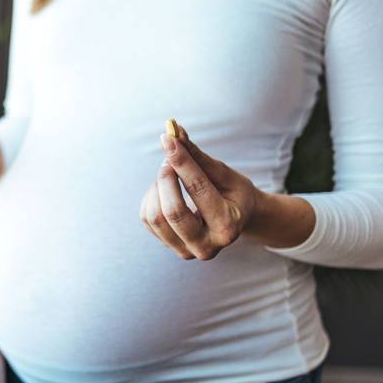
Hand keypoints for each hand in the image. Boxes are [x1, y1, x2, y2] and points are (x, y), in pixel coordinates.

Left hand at [140, 123, 261, 259]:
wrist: (235, 220)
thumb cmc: (233, 193)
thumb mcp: (224, 174)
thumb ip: (199, 157)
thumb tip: (175, 131)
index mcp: (227, 227)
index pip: (198, 190)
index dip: (181, 161)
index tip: (169, 138)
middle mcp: (206, 246)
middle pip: (172, 212)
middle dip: (166, 178)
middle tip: (169, 157)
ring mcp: (186, 251)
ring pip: (154, 217)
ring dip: (157, 187)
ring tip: (170, 174)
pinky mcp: (169, 247)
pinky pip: (147, 218)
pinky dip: (152, 197)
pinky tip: (166, 191)